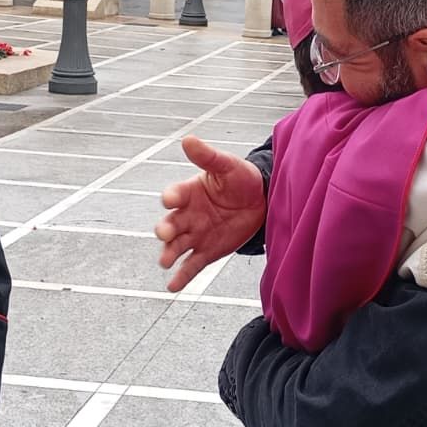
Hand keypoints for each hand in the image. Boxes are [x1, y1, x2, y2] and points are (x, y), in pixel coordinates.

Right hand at [156, 136, 267, 292]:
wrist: (261, 201)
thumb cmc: (240, 179)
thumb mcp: (227, 165)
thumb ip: (208, 157)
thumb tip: (188, 139)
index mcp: (189, 192)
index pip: (175, 195)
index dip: (172, 196)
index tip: (170, 198)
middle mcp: (187, 215)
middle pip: (171, 224)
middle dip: (165, 229)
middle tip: (165, 233)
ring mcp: (195, 235)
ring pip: (177, 246)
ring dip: (169, 253)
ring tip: (165, 262)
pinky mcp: (206, 251)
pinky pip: (191, 265)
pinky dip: (181, 277)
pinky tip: (172, 287)